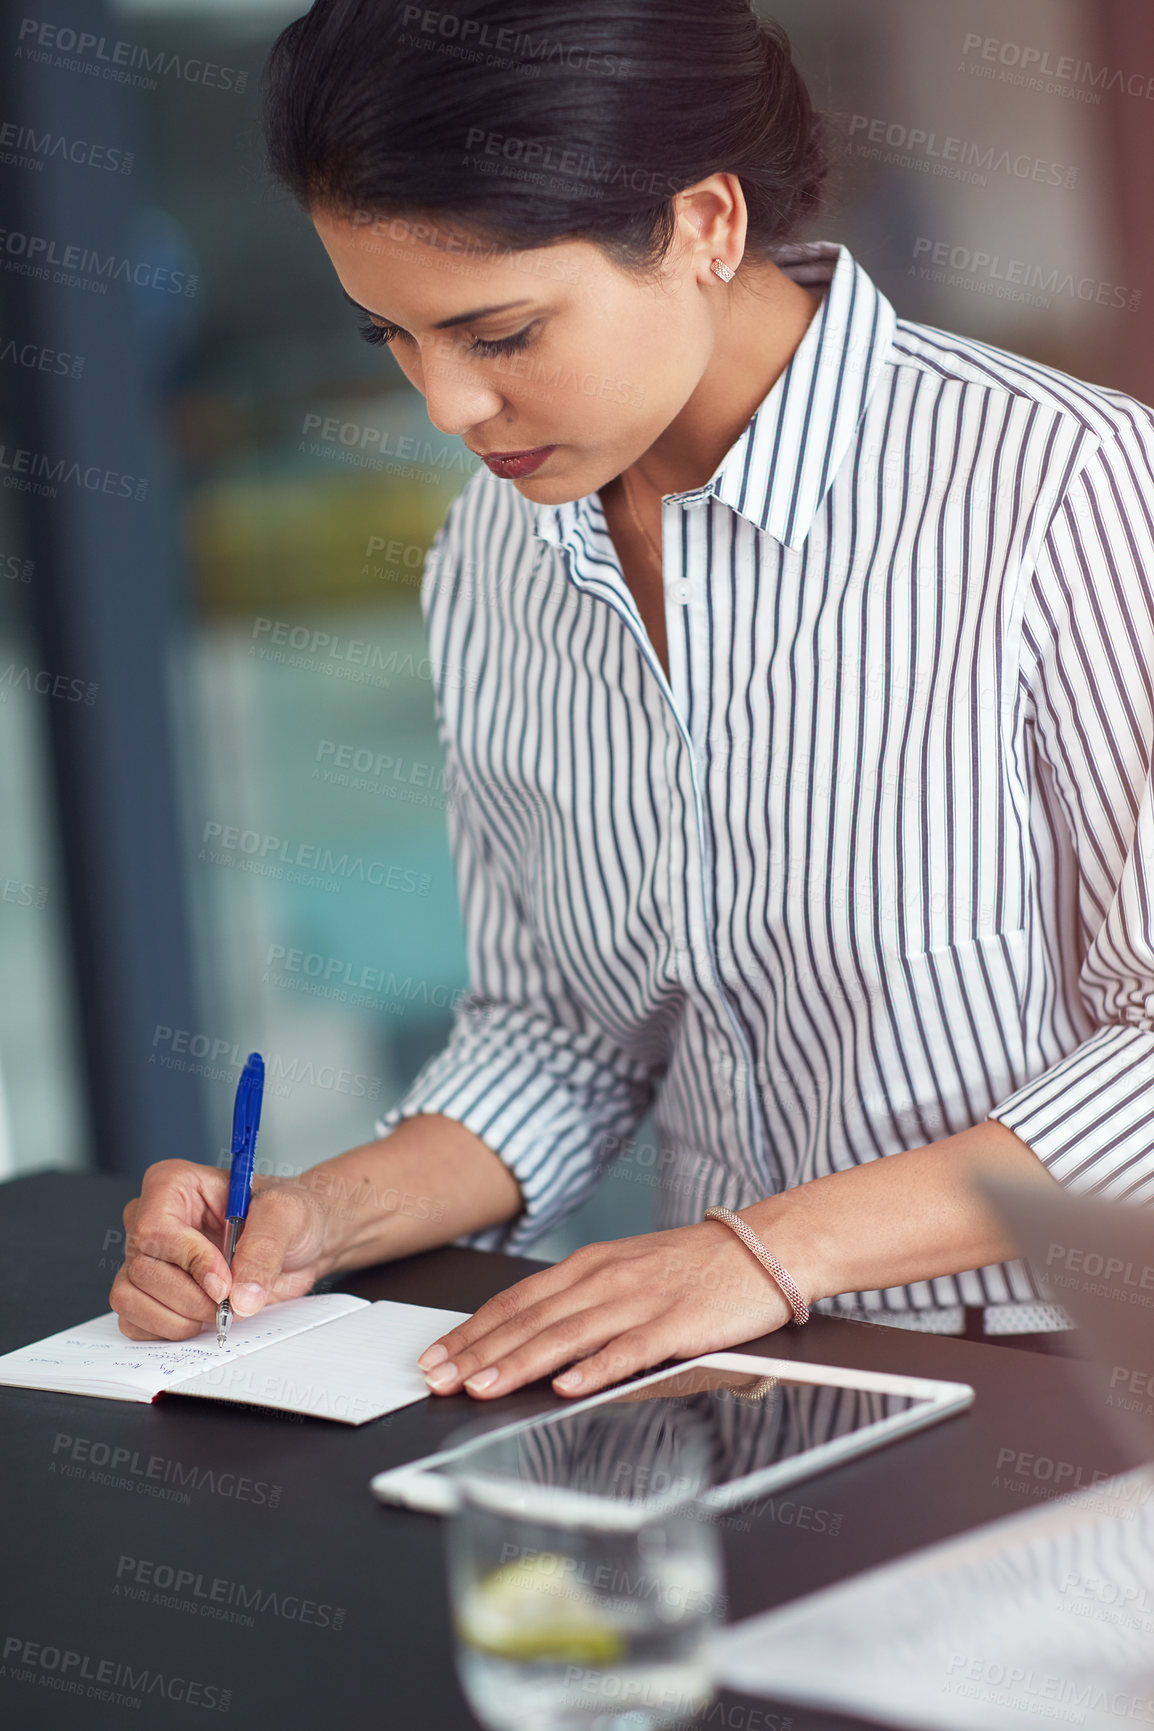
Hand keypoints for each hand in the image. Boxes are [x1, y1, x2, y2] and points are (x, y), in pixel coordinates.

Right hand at [109, 1160, 332, 1339]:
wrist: (298, 1242)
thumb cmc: (288, 1215)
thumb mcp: (286, 1215)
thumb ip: (263, 1250)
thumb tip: (240, 1297)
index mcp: (173, 1185)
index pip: (154, 1230)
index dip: (189, 1262)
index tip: (224, 1282)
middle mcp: (151, 1219)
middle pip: (142, 1270)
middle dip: (190, 1297)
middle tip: (230, 1302)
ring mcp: (146, 1259)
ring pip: (130, 1299)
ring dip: (178, 1318)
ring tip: (218, 1310)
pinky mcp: (148, 1293)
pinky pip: (134, 1323)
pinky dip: (168, 1331)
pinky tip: (200, 1319)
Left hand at [416, 1220, 796, 1399]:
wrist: (764, 1248)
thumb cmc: (695, 1265)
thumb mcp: (626, 1271)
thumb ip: (581, 1303)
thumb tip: (531, 1344)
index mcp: (589, 1265)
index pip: (516, 1301)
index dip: (471, 1330)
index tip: (436, 1357)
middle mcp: (606, 1278)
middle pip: (530, 1319)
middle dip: (478, 1351)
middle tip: (438, 1380)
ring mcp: (640, 1300)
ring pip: (567, 1335)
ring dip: (520, 1363)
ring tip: (483, 1387)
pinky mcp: (677, 1323)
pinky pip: (630, 1349)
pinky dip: (596, 1368)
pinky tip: (568, 1386)